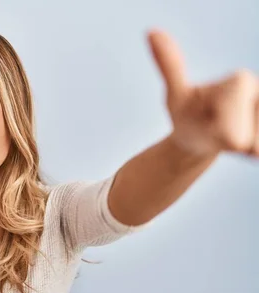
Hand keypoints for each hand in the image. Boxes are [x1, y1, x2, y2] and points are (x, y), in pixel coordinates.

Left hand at [148, 29, 258, 157]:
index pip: (236, 103)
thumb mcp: (175, 95)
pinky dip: (247, 153)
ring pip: (256, 145)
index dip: (223, 120)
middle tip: (217, 132)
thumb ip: (170, 66)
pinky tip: (241, 144)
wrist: (198, 139)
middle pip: (248, 133)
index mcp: (240, 80)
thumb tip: (151, 32)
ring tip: (227, 137)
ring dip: (239, 148)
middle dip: (229, 138)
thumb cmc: (185, 114)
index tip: (211, 119)